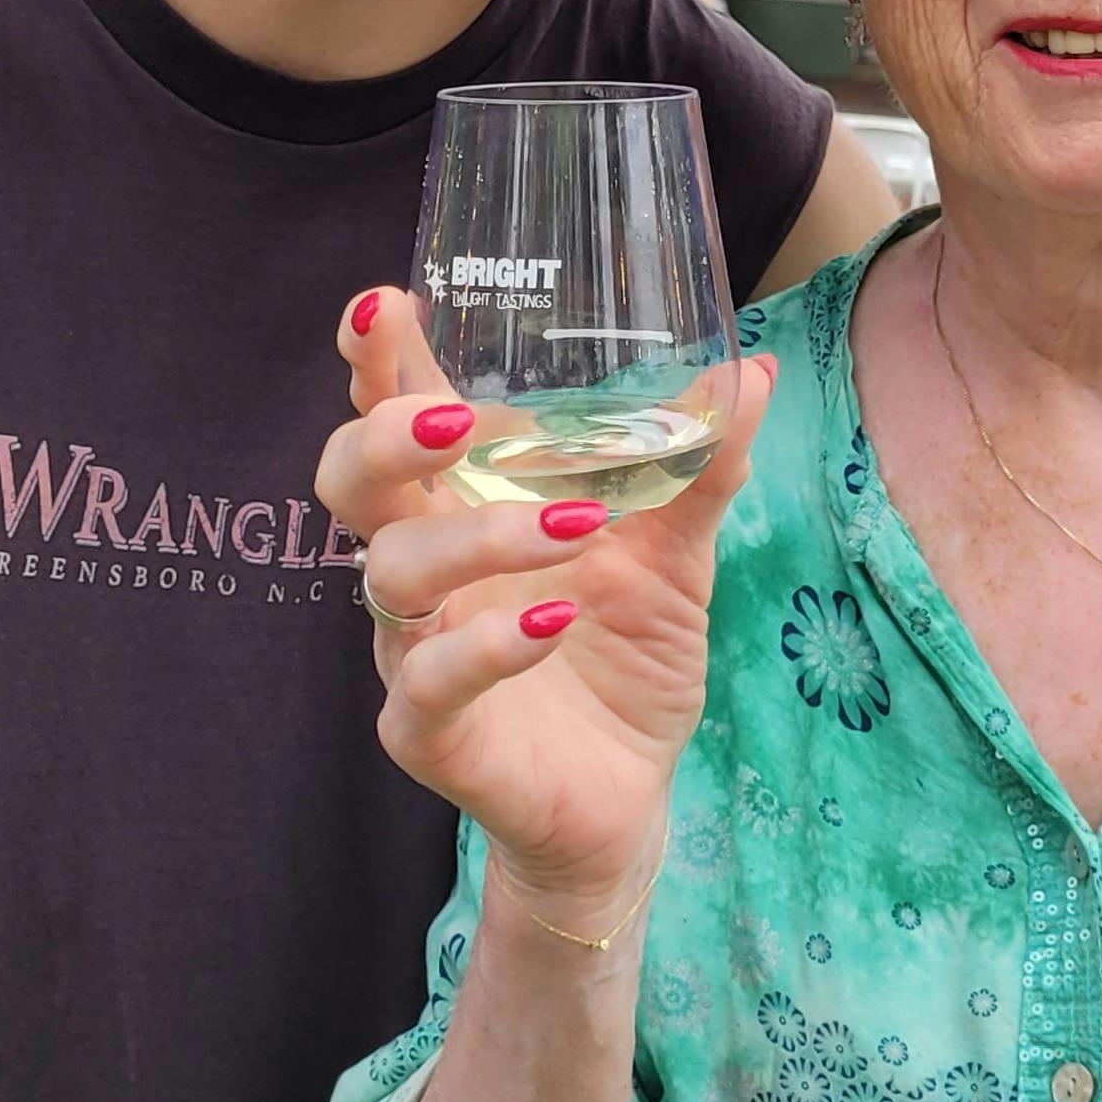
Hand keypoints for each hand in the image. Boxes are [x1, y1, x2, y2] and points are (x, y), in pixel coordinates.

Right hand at [318, 292, 778, 926]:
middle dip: (385, 437)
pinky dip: (488, 647)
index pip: (394, 417)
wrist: (629, 798)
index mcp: (462, 506)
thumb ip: (700, 466)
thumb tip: (750, 371)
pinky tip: (554, 621)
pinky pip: (427, 682)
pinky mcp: (427, 734)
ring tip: (575, 525)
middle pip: (351, 482)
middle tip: (456, 421)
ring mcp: (413, 651)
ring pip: (390, 575)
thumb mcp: (678, 556)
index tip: (382, 303)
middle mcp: (423, 569)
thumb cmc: (626, 660)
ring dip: (479, 537)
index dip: (375, 360)